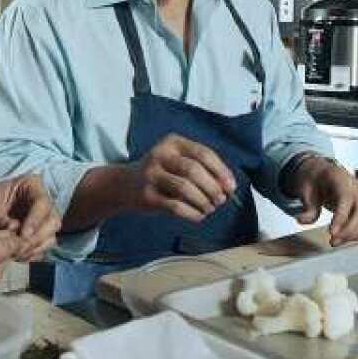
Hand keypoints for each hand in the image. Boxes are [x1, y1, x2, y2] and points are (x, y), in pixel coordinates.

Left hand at [0, 176, 59, 261]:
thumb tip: (15, 229)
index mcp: (31, 186)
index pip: (42, 203)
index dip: (35, 220)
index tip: (23, 235)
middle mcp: (40, 202)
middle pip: (52, 221)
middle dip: (37, 237)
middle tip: (19, 248)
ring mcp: (41, 220)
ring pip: (50, 236)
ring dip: (35, 248)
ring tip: (16, 254)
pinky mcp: (37, 235)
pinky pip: (42, 247)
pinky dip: (32, 254)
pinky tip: (17, 256)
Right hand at [123, 133, 237, 222]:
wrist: (126, 185)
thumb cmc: (163, 173)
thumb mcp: (179, 161)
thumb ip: (203, 169)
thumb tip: (229, 187)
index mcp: (173, 142)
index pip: (203, 154)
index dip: (221, 171)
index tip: (231, 187)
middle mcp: (160, 155)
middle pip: (193, 170)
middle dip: (212, 188)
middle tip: (221, 200)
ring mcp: (151, 175)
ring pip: (184, 188)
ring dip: (203, 201)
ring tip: (209, 208)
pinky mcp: (147, 196)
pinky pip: (175, 206)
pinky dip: (192, 213)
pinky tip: (198, 216)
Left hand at [288, 157, 357, 245]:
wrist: (321, 173)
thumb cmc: (314, 179)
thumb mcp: (305, 188)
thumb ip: (307, 206)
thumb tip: (302, 221)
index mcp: (340, 179)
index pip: (346, 199)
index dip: (341, 217)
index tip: (332, 232)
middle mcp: (355, 189)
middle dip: (348, 230)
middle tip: (333, 241)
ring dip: (352, 235)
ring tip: (335, 242)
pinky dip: (357, 234)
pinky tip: (343, 239)